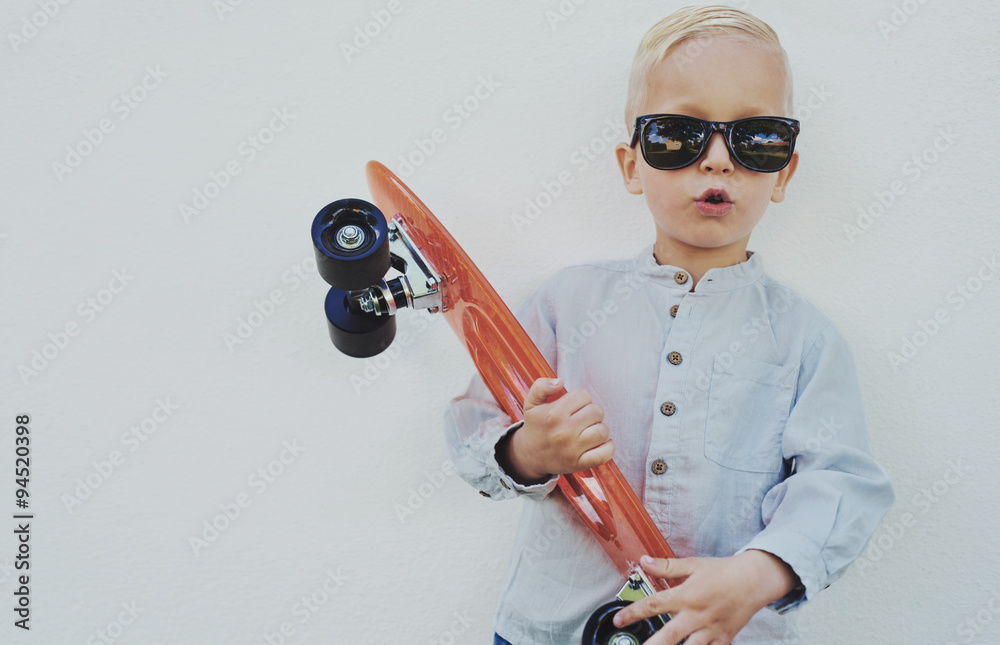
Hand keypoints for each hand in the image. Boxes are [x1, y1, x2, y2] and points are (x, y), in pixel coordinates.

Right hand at [496, 377, 613, 482]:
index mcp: (553, 414)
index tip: (574, 405)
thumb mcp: (531, 403)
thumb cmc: (536, 426)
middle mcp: (564, 431)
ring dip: (600, 428)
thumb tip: (560, 381)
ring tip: (590, 429)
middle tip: (583, 417)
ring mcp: (572, 449)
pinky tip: (599, 442)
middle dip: (591, 412)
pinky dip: (608, 447)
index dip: (581, 398)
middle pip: (596, 411)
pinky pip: (605, 453)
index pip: (583, 395)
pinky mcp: (579, 464)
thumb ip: (541, 386)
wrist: (530, 456)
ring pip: (603, 431)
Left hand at [612, 551, 799, 644]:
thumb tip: (643, 562)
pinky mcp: (724, 639)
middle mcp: (697, 615)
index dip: (633, 612)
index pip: (654, 604)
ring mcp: (711, 630)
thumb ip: (666, 566)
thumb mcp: (693, 564)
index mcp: (687, 595)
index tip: (618, 620)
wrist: (754, 581)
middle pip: (669, 636)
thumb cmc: (722, 572)